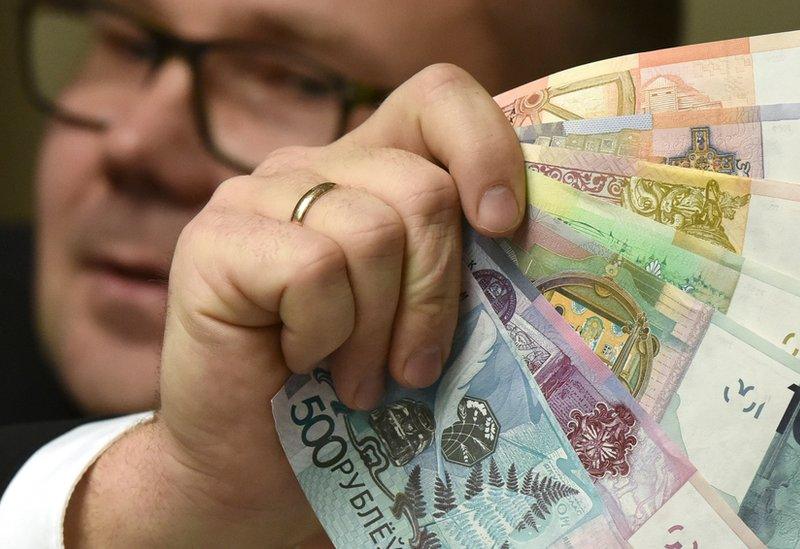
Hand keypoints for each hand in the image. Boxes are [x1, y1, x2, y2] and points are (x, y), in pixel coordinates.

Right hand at [64, 64, 524, 545]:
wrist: (259, 476)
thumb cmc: (358, 404)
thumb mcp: (429, 319)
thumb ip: (461, 260)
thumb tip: (517, 234)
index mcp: (374, 172)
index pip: (438, 98)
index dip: (484, 147)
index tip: (502, 226)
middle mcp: (315, 167)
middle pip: (423, 189)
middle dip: (434, 295)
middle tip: (412, 367)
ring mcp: (257, 195)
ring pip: (373, 232)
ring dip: (376, 331)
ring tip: (356, 379)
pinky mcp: (213, 237)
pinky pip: (315, 268)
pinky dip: (324, 334)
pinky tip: (297, 361)